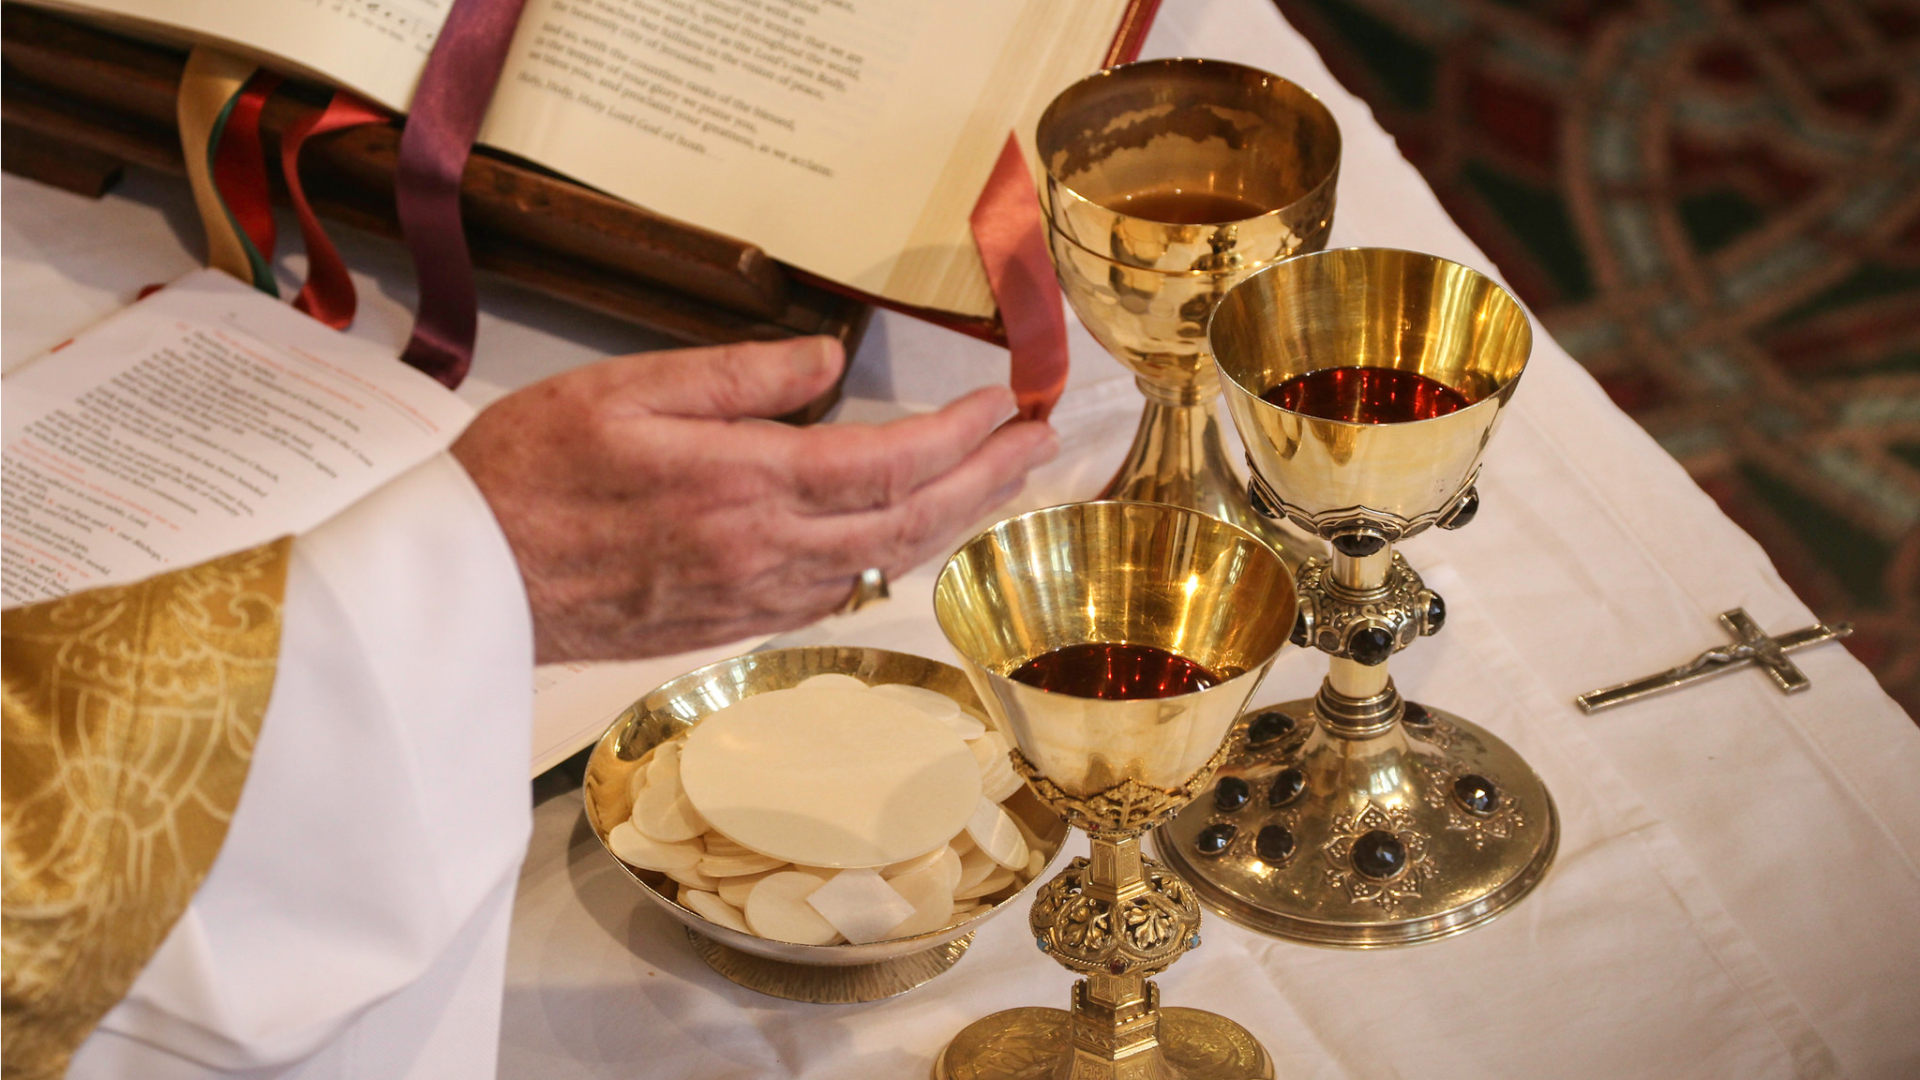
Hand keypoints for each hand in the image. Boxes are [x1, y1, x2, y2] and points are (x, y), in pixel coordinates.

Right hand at [451, 336, 1057, 663]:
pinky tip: (911, 536)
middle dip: (987, 482)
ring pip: (885, 564)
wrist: (469, 585)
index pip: (890, 462)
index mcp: (742, 485)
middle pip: (911, 521)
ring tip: (998, 484)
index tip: (1005, 401)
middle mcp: (764, 552)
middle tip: (1040, 445)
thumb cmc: (527, 475)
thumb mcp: (626, 390)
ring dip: (953, 522)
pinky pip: (838, 593)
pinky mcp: (734, 623)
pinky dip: (893, 559)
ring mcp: (754, 597)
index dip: (962, 434)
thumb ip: (739, 377)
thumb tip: (825, 361)